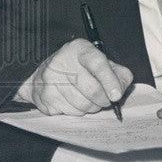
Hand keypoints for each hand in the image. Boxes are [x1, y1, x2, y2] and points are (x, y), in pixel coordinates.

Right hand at [14, 38, 132, 115]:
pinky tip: (71, 101)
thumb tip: (119, 91)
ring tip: (85, 98)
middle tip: (104, 99)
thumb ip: (118, 74)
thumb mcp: (99, 63)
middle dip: (103, 100)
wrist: (42, 76)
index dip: (109, 80)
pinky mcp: (46, 97)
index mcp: (79, 49)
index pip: (97, 63)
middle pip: (92, 90)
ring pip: (83, 105)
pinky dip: (76, 111)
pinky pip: (71, 113)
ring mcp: (51, 80)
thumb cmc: (78, 69)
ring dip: (90, 107)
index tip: (116, 95)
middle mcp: (62, 60)